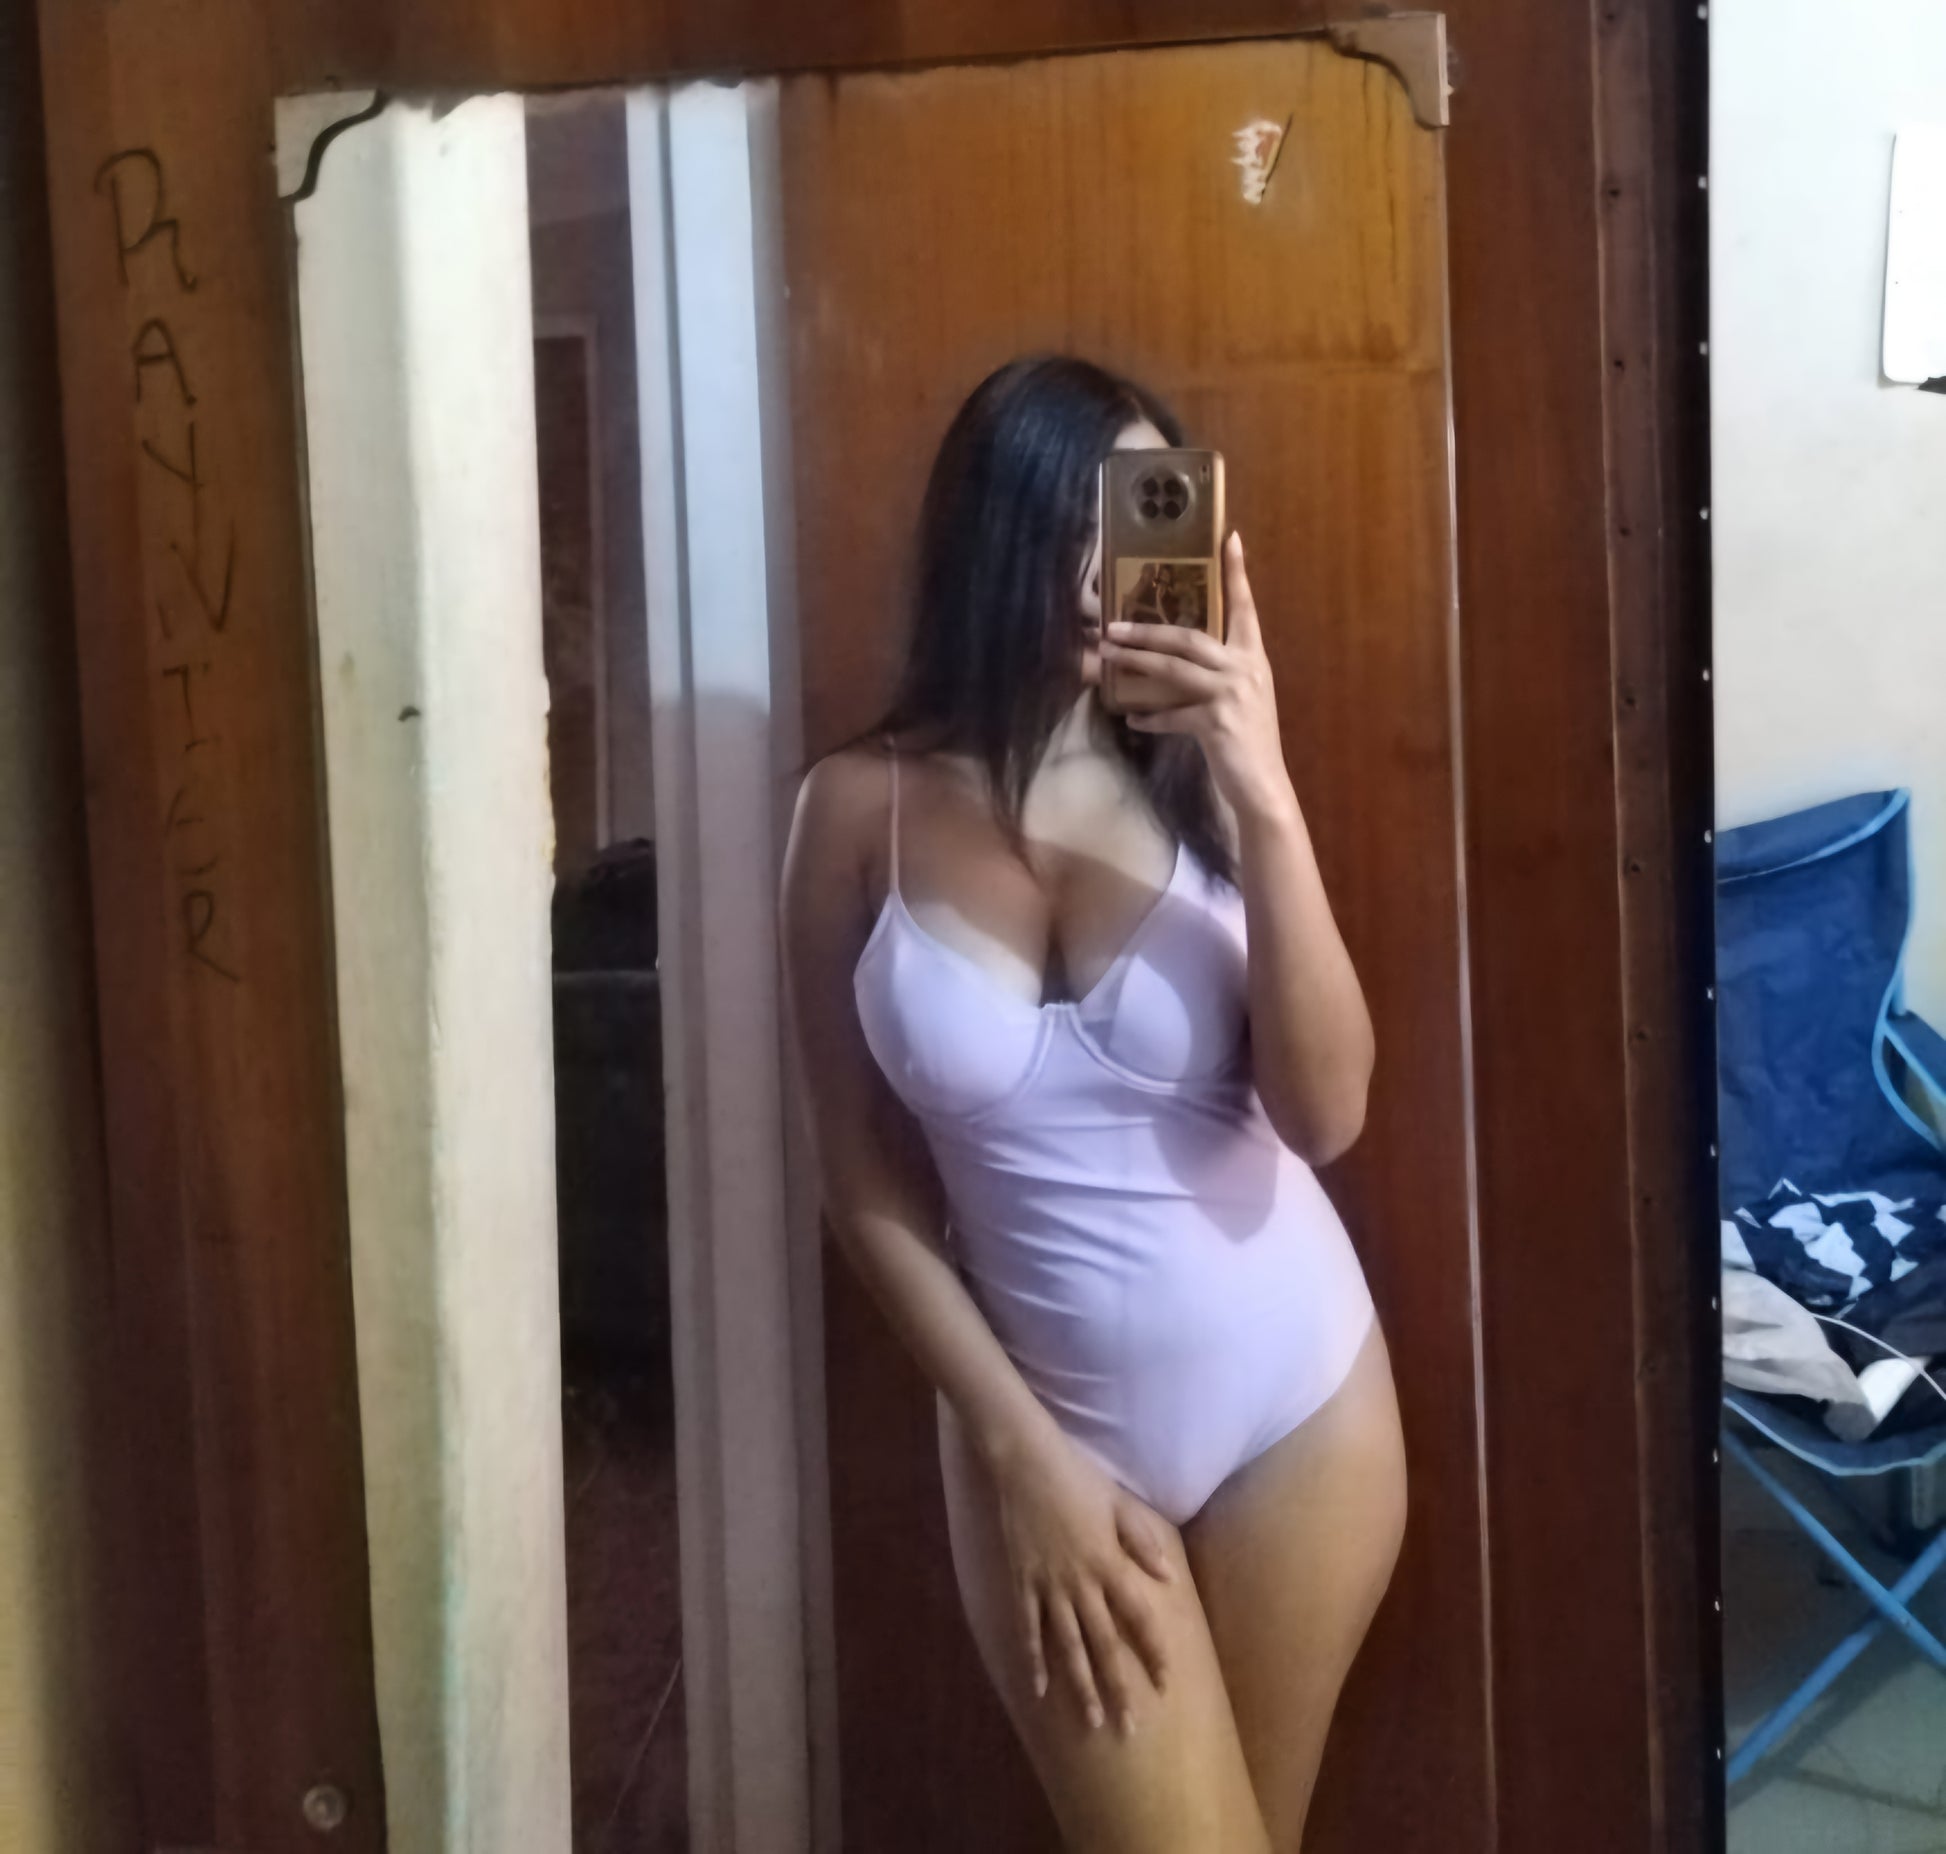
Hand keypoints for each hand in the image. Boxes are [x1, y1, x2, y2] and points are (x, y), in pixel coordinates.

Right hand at [991, 1426, 1174, 1734]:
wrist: (1024, 1460)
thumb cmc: (1076, 1476)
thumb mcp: (1119, 1502)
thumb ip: (1143, 1541)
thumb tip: (1168, 1580)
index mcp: (1109, 1563)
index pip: (1139, 1618)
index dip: (1153, 1652)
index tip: (1166, 1684)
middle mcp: (1081, 1583)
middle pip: (1104, 1645)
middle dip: (1118, 1688)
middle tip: (1128, 1729)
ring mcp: (1048, 1586)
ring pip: (1068, 1647)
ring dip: (1081, 1686)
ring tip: (1092, 1722)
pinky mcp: (1021, 1582)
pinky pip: (1029, 1630)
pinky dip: (1034, 1661)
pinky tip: (1040, 1690)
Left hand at [1101, 531, 1296, 822]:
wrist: (1264, 786)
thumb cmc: (1249, 743)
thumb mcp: (1240, 700)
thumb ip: (1216, 677)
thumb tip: (1173, 664)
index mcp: (1254, 658)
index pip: (1245, 607)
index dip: (1237, 573)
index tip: (1230, 537)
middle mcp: (1245, 669)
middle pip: (1189, 636)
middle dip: (1147, 629)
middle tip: (1112, 624)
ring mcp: (1231, 694)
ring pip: (1174, 668)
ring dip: (1136, 660)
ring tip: (1107, 653)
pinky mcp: (1216, 722)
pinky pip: (1171, 714)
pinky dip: (1150, 717)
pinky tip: (1132, 718)